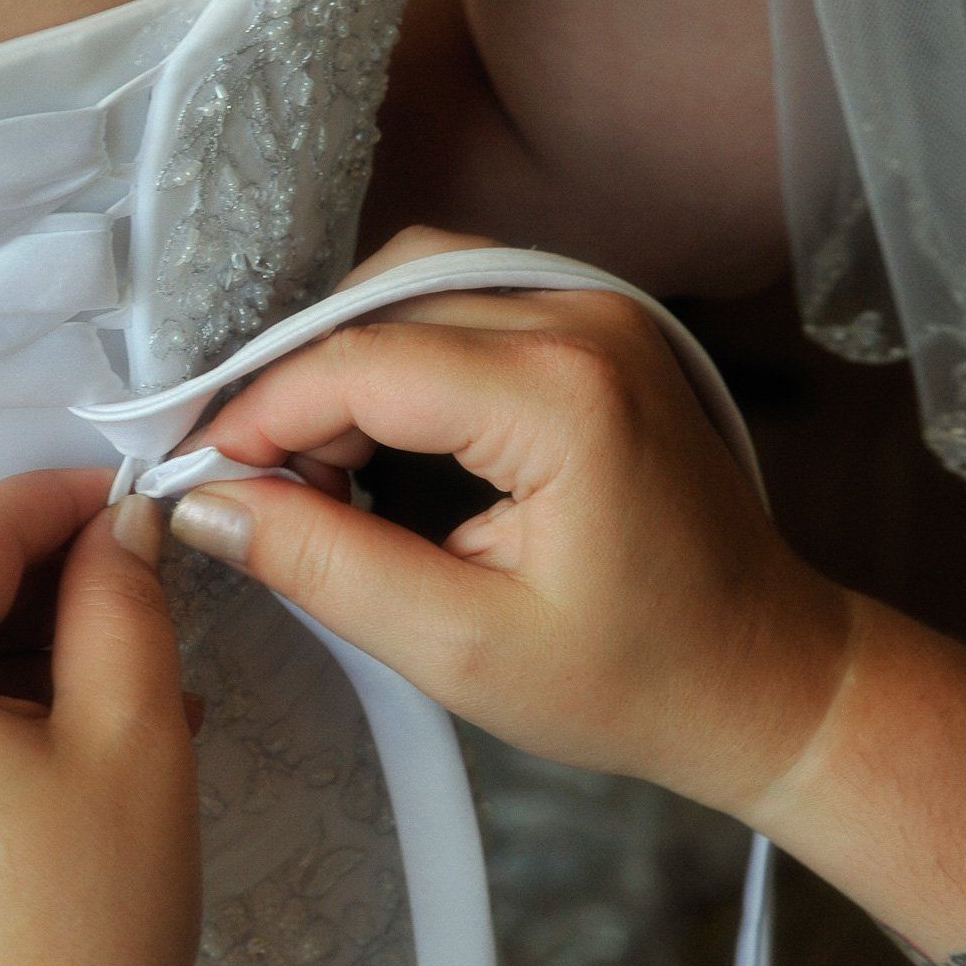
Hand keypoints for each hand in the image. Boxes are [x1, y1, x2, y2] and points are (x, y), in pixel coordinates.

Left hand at [0, 470, 199, 965]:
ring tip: (136, 702)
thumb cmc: (68, 951)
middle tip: (148, 601)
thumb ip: (123, 604)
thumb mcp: (132, 742)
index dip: (63, 501)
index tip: (129, 496)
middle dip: (53, 594)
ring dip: (28, 664)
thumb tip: (116, 530)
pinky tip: (71, 748)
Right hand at [168, 226, 854, 817]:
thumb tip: (208, 505)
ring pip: (408, 285)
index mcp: (560, 394)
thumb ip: (324, 567)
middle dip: (294, 391)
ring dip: (339, 363)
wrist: (767, 674)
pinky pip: (456, 297)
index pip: (355, 363)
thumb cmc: (632, 680)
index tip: (197, 480)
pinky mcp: (594, 322)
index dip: (256, 417)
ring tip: (317, 468)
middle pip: (374, 308)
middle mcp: (581, 316)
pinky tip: (375, 435)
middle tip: (260, 490)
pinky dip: (391, 353)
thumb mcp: (459, 650)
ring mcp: (597, 307)